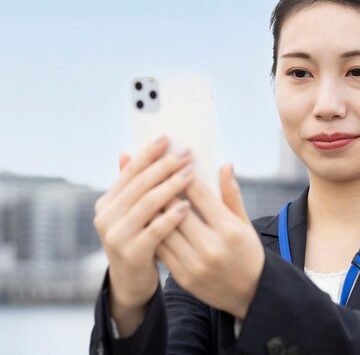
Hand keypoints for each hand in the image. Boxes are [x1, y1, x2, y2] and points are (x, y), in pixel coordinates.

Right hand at [93, 135, 194, 334]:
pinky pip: (155, 230)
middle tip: (186, 154)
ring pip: (147, 204)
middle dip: (164, 166)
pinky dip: (171, 217)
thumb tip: (125, 153)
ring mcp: (116, 236)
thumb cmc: (139, 240)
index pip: (130, 171)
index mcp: (107, 202)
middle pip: (140, 184)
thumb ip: (132, 187)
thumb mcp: (133, 213)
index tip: (167, 138)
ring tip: (190, 174)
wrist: (132, 282)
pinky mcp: (131, 253)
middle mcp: (106, 217)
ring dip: (171, 186)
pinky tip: (187, 206)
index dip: (148, 154)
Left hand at [156, 163, 264, 319]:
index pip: (200, 196)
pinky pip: (161, 250)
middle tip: (151, 173)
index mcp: (229, 229)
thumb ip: (232, 194)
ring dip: (152, 211)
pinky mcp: (184, 277)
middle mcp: (211, 247)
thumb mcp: (245, 222)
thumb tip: (225, 165)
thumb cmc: (248, 251)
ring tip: (144, 194)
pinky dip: (153, 233)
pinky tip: (147, 221)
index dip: (184, 177)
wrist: (251, 293)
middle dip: (163, 190)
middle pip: (177, 211)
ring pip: (164, 230)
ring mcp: (195, 264)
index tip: (173, 163)